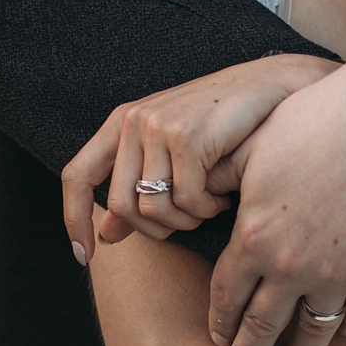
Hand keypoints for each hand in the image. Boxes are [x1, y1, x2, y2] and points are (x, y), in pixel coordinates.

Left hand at [61, 55, 337, 262]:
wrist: (273, 91)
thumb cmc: (224, 126)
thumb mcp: (174, 155)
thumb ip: (139, 190)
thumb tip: (107, 234)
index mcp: (121, 123)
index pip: (77, 175)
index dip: (73, 218)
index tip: (83, 255)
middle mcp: (133, 120)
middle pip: (122, 205)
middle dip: (156, 229)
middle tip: (189, 222)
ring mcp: (158, 125)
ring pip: (154, 208)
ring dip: (187, 220)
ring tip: (210, 205)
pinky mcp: (187, 135)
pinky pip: (187, 199)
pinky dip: (207, 208)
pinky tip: (224, 193)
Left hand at [207, 33, 345, 345]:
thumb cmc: (315, 121)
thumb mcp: (254, 146)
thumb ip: (223, 178)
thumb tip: (196, 191)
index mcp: (253, 237)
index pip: (227, 294)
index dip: (220, 320)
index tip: (216, 339)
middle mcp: (290, 267)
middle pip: (262, 328)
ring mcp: (337, 275)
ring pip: (313, 332)